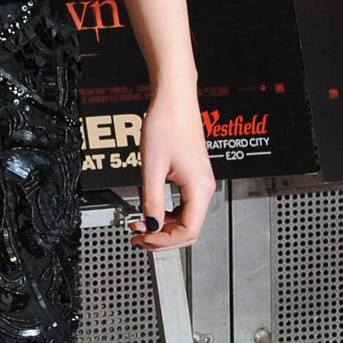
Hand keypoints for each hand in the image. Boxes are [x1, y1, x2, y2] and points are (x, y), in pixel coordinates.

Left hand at [128, 84, 212, 250]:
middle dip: (162, 238)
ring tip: (139, 226)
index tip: (144, 240)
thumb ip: (151, 200)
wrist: (174, 101)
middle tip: (138, 238)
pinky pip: (183, 206)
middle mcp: (204, 188)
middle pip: (189, 229)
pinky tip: (151, 213)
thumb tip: (151, 224)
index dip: (164, 241)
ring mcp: (200, 183)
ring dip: (163, 227)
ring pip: (185, 219)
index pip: (188, 230)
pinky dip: (166, 214)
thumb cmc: (166, 124)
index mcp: (199, 187)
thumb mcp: (152, 167)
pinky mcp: (193, 178)